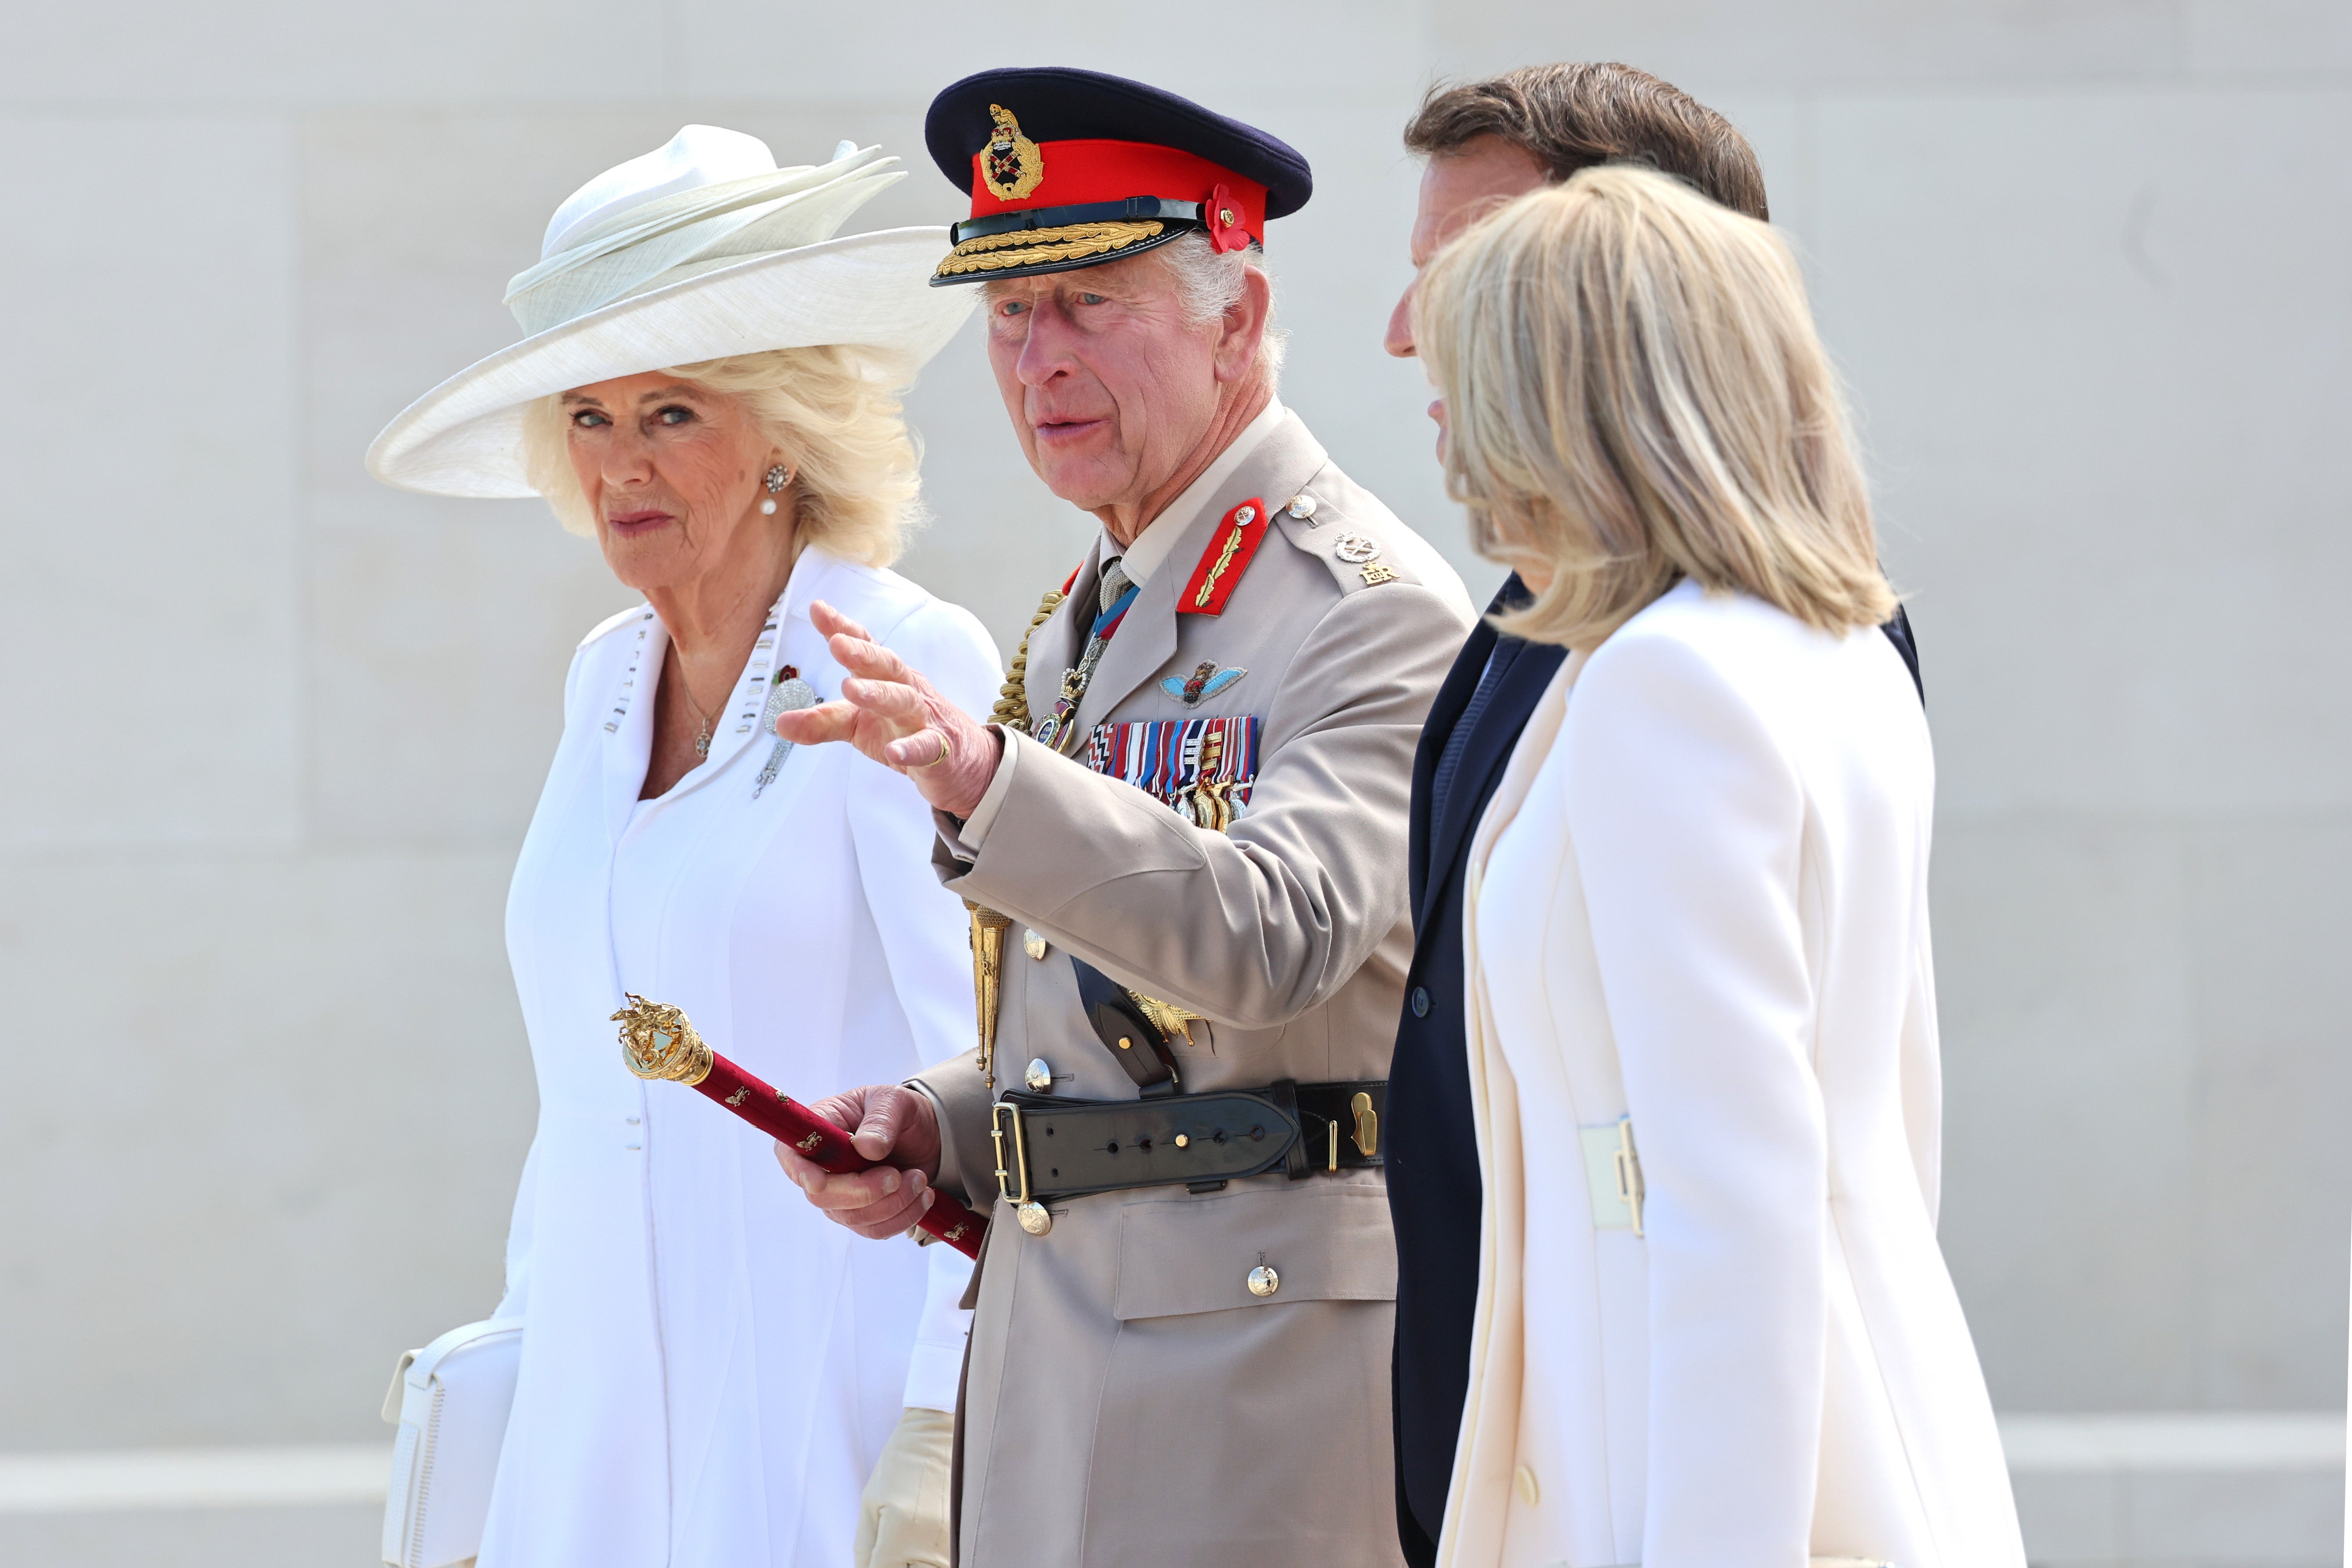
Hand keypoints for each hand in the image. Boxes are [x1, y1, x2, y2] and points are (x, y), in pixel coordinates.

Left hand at [773, 600, 1001, 816]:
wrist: (962, 764)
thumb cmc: (905, 732)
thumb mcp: (857, 726)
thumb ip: (821, 721)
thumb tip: (779, 722)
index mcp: (886, 678)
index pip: (866, 647)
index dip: (843, 628)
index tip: (817, 609)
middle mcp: (907, 690)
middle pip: (887, 666)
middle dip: (863, 653)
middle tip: (837, 644)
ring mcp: (924, 719)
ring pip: (904, 700)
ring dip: (879, 693)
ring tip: (851, 688)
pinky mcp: (939, 750)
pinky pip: (926, 747)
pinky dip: (911, 748)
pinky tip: (894, 752)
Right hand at [773, 1083, 944, 1240]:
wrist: (924, 1134)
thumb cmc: (898, 1111)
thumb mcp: (895, 1100)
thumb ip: (881, 1119)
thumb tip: (866, 1147)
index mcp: (818, 1129)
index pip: (791, 1155)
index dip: (799, 1172)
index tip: (819, 1182)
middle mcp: (821, 1167)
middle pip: (822, 1196)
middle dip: (864, 1192)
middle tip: (899, 1176)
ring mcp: (839, 1195)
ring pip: (852, 1218)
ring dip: (893, 1204)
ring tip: (920, 1179)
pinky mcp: (861, 1214)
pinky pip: (875, 1230)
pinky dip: (903, 1217)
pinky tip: (923, 1197)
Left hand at [854, 1406, 952, 1567]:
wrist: (938, 1435)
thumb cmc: (899, 1465)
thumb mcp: (870, 1502)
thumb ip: (865, 1548)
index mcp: (900, 1532)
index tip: (876, 1555)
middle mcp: (930, 1542)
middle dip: (898, 1565)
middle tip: (893, 1545)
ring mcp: (952, 1542)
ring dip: (916, 1563)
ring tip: (909, 1538)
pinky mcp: (965, 1536)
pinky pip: (947, 1561)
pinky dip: (931, 1557)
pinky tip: (923, 1539)